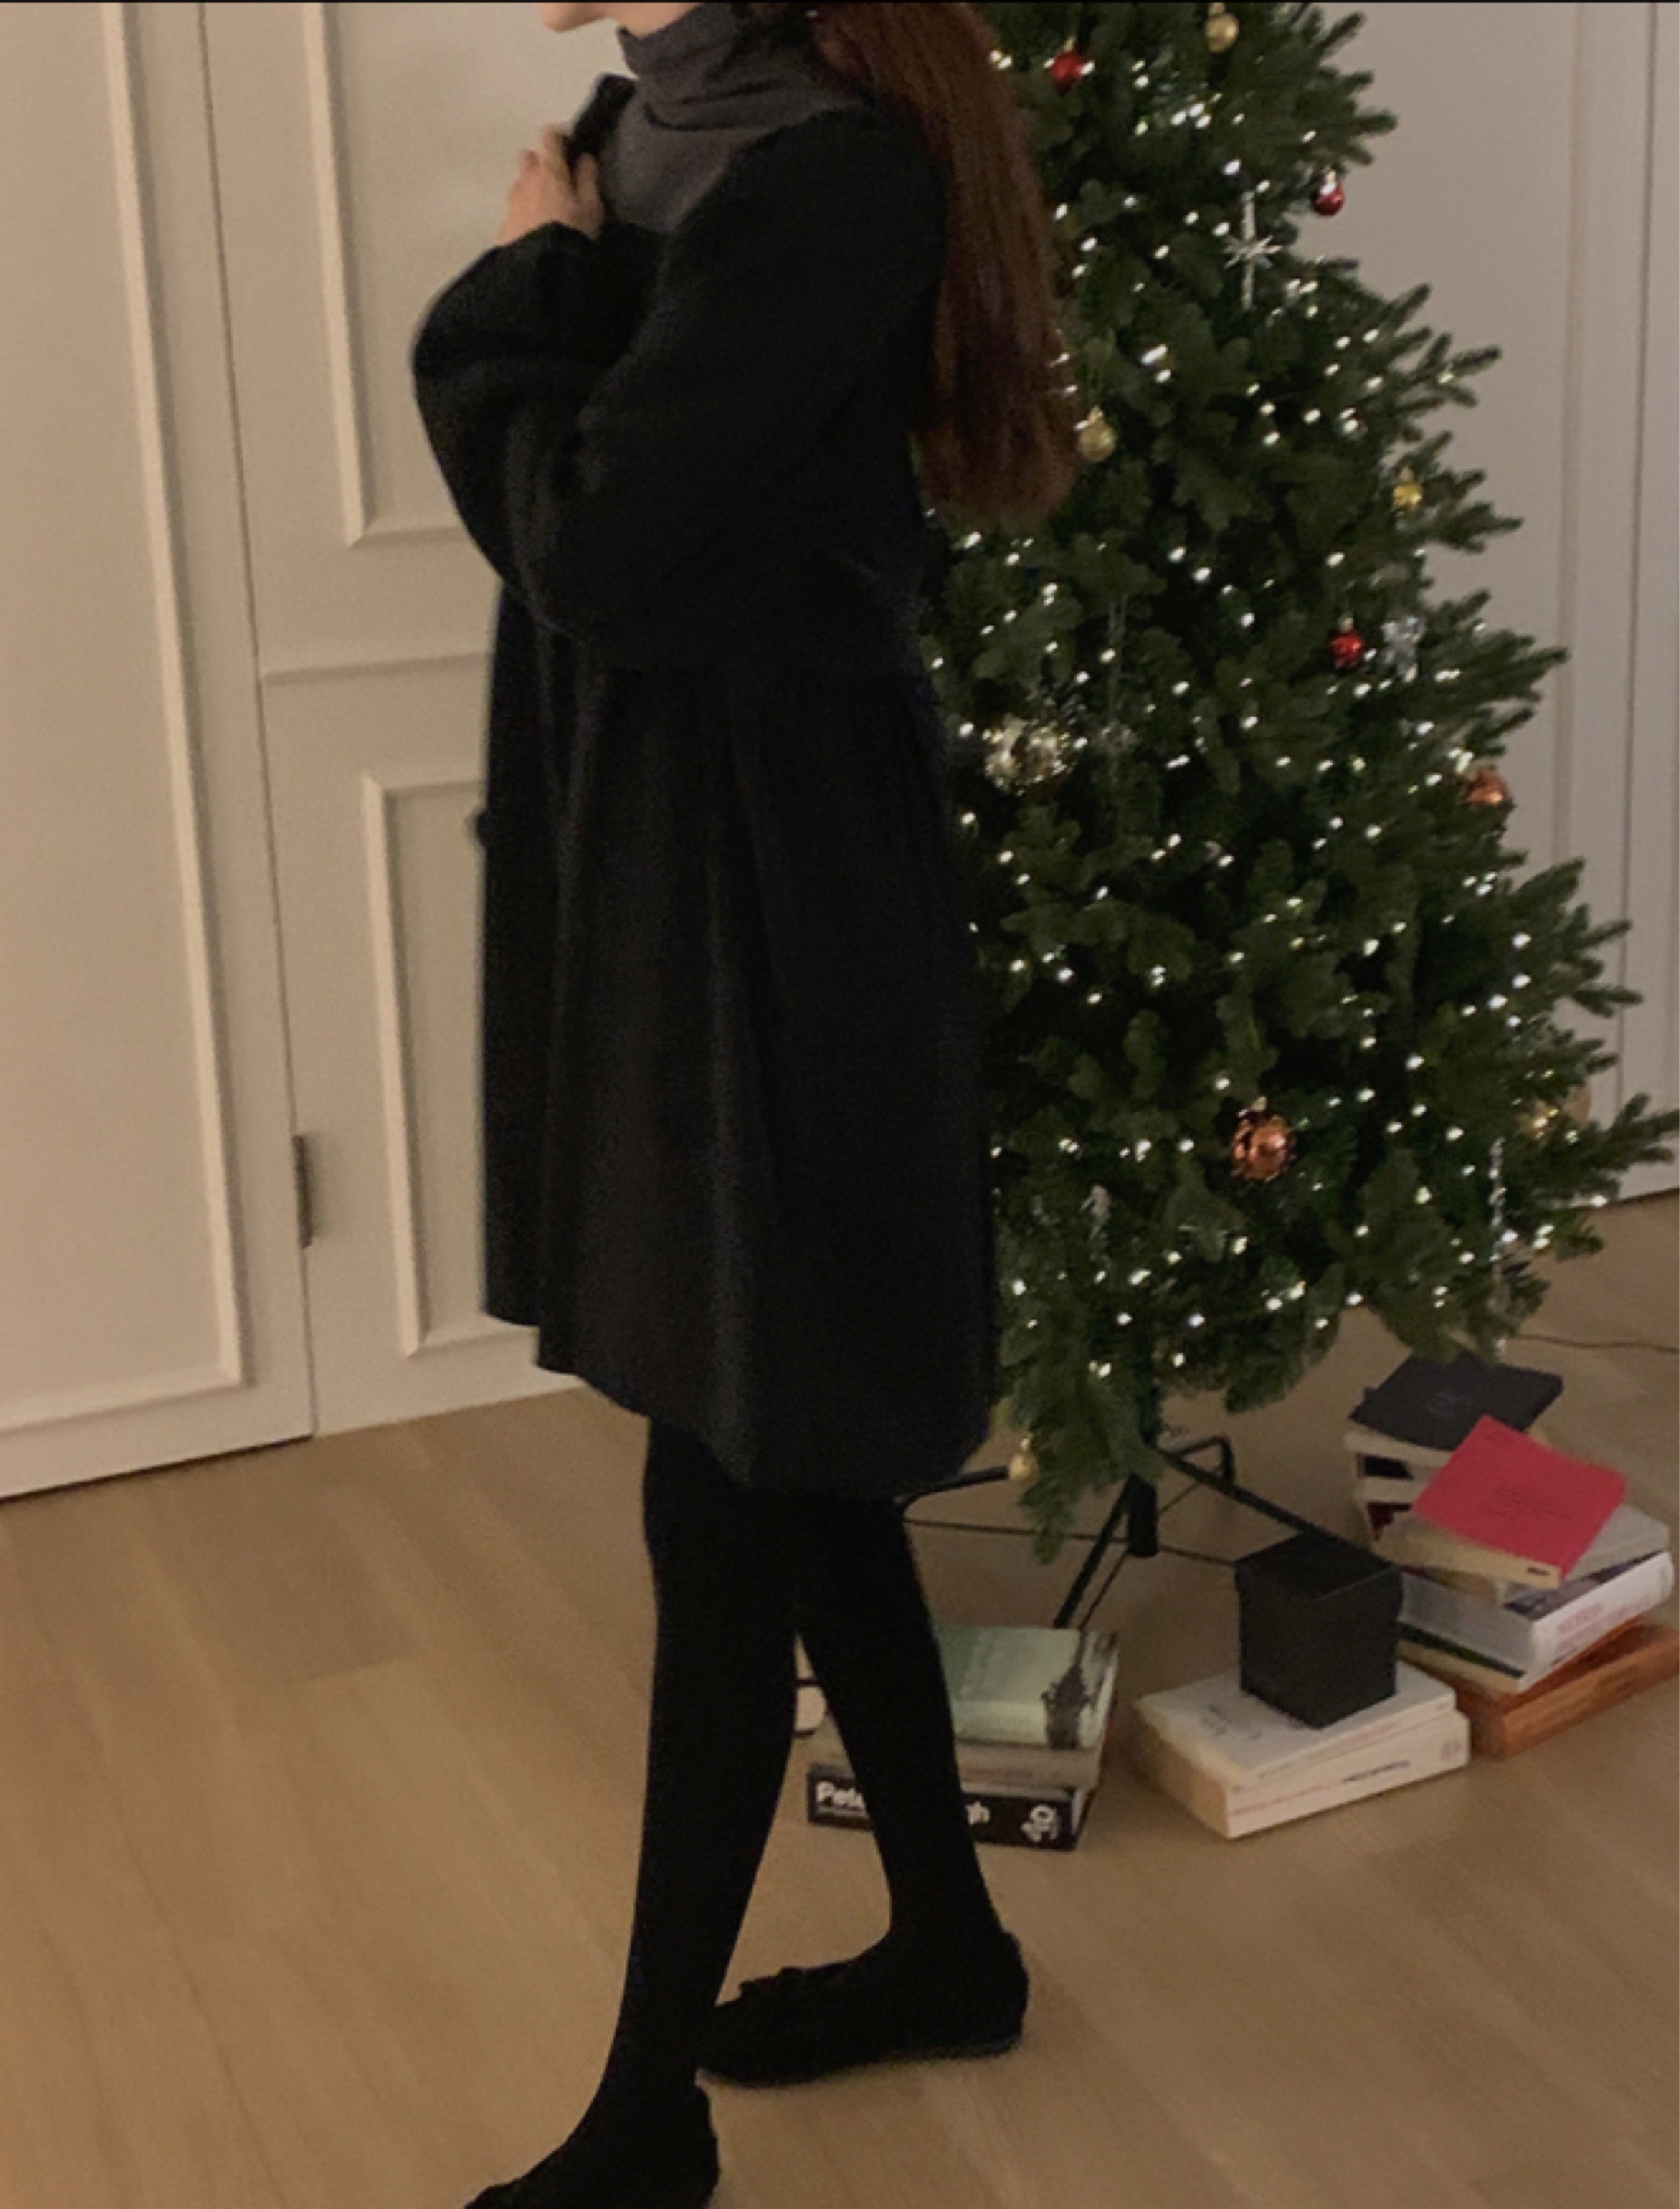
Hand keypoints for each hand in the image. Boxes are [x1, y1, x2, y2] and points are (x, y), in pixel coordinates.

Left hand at [497, 125, 603, 246]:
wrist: (541, 270)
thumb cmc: (572, 234)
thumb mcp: (591, 209)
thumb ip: (588, 179)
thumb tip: (585, 158)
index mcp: (549, 170)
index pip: (549, 137)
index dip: (560, 137)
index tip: (570, 146)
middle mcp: (525, 180)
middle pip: (528, 157)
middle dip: (540, 162)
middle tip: (557, 181)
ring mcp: (511, 203)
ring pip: (519, 185)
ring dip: (530, 189)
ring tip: (546, 211)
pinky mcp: (503, 226)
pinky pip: (514, 211)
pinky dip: (523, 214)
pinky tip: (533, 233)